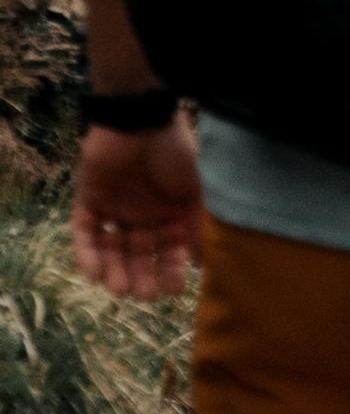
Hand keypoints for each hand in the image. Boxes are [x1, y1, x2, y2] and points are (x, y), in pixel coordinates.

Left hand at [73, 116, 203, 298]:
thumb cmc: (172, 152)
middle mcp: (141, 213)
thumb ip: (194, 225)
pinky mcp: (89, 201)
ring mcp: (114, 208)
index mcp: (167, 211)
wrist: (138, 119)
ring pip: (111, 249)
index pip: (168, 249)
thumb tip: (200, 262)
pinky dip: (88, 254)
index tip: (174, 289)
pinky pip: (85, 233)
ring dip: (114, 271)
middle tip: (144, 293)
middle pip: (137, 254)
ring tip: (119, 288)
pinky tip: (95, 271)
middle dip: (141, 276)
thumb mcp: (192, 190)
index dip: (170, 269)